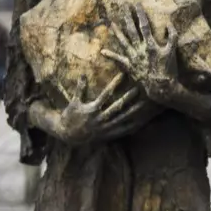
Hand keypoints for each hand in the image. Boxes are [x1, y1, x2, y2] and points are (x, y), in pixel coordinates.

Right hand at [26, 79, 148, 146]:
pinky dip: (129, 127)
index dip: (115, 84)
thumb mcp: (74, 102)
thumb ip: (80, 88)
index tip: (123, 75)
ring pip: (121, 118)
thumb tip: (83, 73)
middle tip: (138, 89)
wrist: (67, 136)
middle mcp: (100, 118)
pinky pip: (120, 131)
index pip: (106, 94)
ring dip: (132, 111)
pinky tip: (138, 123)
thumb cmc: (70, 117)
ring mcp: (104, 127)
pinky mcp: (106, 135)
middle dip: (128, 97)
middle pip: (117, 106)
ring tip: (142, 104)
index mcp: (92, 109)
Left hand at [103, 10, 181, 106]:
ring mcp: (133, 58)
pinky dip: (110, 55)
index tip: (136, 4)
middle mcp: (139, 49)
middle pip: (131, 30)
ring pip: (123, 42)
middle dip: (127, 17)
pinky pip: (118, 60)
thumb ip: (172, 36)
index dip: (140, 14)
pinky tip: (102, 51)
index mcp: (150, 44)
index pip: (144, 25)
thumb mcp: (172, 51)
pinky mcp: (129, 67)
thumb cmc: (168, 70)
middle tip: (122, 7)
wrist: (160, 87)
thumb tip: (169, 24)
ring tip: (111, 23)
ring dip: (117, 32)